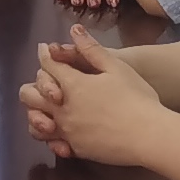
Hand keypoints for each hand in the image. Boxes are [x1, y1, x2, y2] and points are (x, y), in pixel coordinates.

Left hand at [25, 27, 170, 163]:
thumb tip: (74, 30)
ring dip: (36, 112)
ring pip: (35, 122)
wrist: (149, 136)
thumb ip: (92, 49)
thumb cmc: (137, 98)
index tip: (45, 50)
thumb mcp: (117, 67)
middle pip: (30, 94)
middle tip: (47, 81)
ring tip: (47, 108)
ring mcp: (66, 131)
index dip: (45, 54)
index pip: (47, 65)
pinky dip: (51, 136)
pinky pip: (51, 143)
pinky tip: (60, 131)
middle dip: (34, 84)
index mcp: (72, 84)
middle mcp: (62, 108)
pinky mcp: (74, 149)